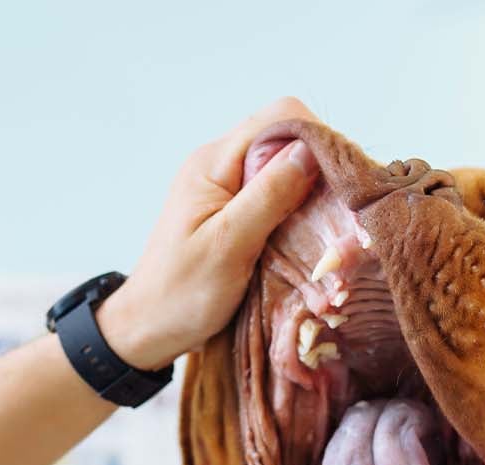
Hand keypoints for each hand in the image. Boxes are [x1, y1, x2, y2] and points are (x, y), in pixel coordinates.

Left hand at [94, 98, 323, 371]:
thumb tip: (311, 150)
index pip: (281, 116)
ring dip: (310, 192)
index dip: (317, 139)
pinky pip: (277, 193)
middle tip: (336, 211)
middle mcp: (221, 164)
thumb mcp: (228, 246)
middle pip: (288, 137)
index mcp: (214, 162)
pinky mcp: (235, 211)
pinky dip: (298, 210)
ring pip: (286, 167)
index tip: (337, 182)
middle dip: (318, 168)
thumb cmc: (181, 293)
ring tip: (323, 227)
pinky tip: (305, 236)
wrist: (147, 329)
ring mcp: (228, 187)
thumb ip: (269, 196)